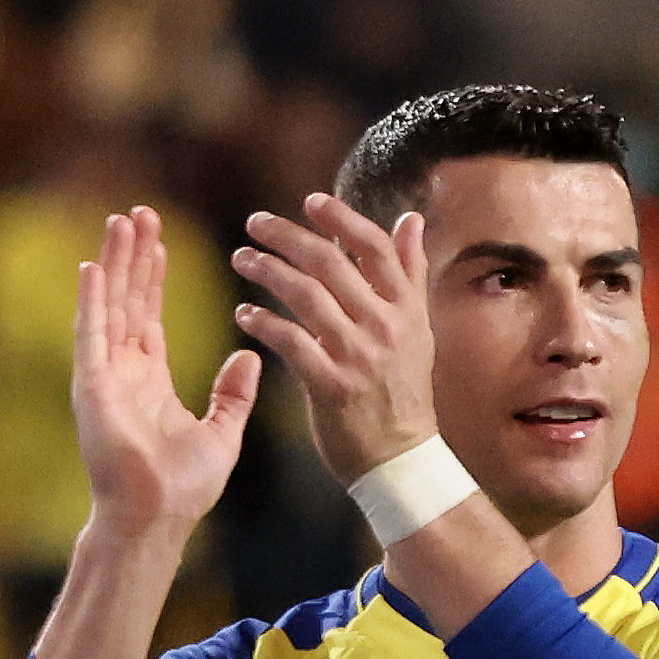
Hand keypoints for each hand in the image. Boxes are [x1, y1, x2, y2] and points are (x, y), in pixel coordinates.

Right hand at [72, 205, 260, 538]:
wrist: (158, 519)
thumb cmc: (183, 487)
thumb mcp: (222, 432)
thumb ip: (233, 393)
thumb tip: (249, 355)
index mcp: (149, 379)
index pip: (150, 315)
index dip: (154, 277)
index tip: (160, 240)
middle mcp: (122, 371)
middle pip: (128, 300)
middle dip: (134, 256)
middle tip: (140, 212)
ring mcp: (104, 376)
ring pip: (110, 306)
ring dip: (115, 263)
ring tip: (121, 221)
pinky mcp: (92, 386)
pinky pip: (92, 334)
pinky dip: (92, 298)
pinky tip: (94, 264)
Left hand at [233, 193, 437, 484]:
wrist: (400, 457)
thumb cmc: (403, 389)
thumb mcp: (417, 328)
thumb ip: (410, 271)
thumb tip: (410, 218)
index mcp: (407, 309)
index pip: (374, 248)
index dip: (341, 219)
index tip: (309, 201)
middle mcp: (386, 327)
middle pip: (331, 263)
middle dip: (287, 236)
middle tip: (254, 223)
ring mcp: (359, 357)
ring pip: (306, 295)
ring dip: (267, 271)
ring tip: (242, 259)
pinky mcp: (332, 386)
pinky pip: (290, 341)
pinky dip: (263, 322)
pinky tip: (244, 313)